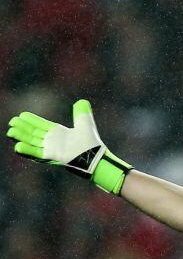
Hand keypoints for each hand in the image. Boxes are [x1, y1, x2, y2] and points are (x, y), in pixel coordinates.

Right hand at [7, 99, 131, 193]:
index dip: (32, 120)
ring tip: (10, 132)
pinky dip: (27, 150)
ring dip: (21, 137)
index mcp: (59, 133)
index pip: (42, 125)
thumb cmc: (91, 143)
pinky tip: (17, 146)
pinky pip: (37, 153)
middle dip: (23, 128)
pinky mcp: (52, 156)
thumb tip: (82, 101)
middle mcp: (53, 141)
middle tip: (12, 122)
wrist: (96, 156)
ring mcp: (52, 149)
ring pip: (32, 142)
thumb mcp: (85, 124)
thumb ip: (82, 113)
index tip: (21, 115)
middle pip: (34, 133)